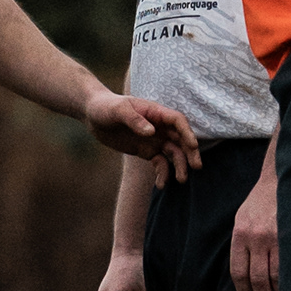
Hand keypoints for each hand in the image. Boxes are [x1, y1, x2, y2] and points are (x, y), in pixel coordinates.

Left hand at [84, 88, 200, 181]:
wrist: (94, 115)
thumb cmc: (106, 107)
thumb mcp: (118, 111)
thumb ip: (134, 119)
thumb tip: (152, 132)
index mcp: (155, 112)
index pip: (177, 121)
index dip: (187, 132)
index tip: (192, 146)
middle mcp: (159, 126)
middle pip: (181, 139)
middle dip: (190, 152)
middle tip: (197, 167)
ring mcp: (154, 139)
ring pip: (174, 153)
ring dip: (179, 165)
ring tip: (181, 180)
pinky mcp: (147, 151)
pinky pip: (160, 163)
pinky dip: (163, 173)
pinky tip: (160, 184)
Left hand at [229, 167, 279, 290]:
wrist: (279, 177)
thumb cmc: (259, 202)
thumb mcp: (242, 219)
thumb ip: (242, 244)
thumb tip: (244, 275)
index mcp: (240, 234)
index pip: (238, 272)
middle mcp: (255, 237)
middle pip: (256, 279)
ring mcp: (274, 236)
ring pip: (274, 276)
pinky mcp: (290, 234)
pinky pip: (289, 265)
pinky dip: (290, 282)